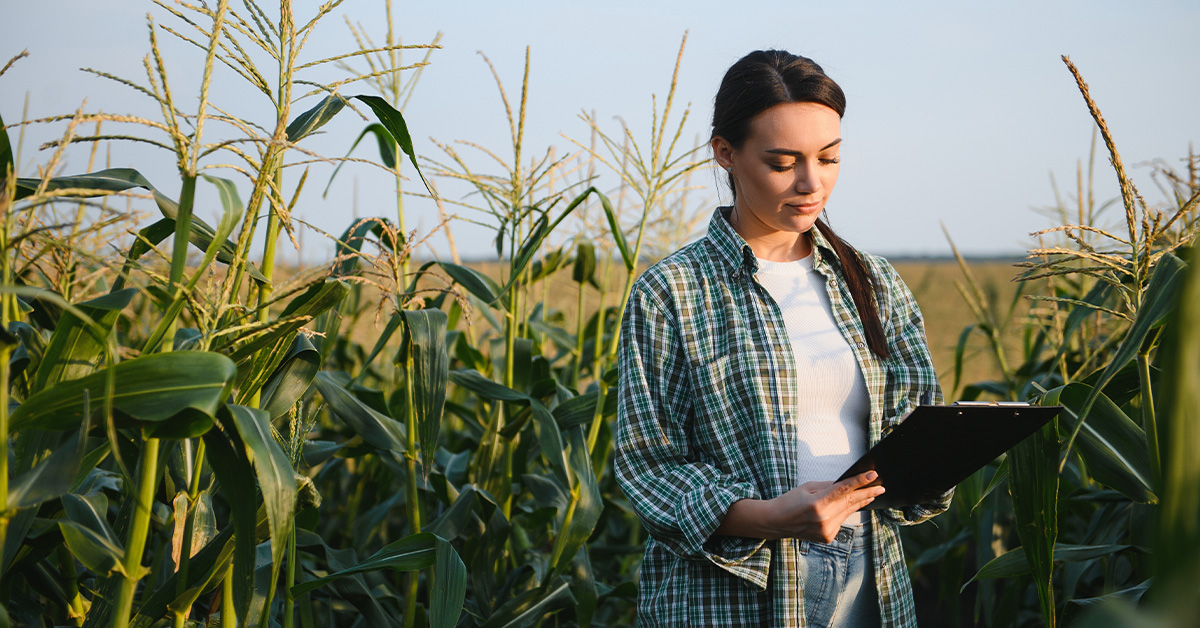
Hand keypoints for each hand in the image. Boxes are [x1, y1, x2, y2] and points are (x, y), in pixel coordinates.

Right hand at [766, 471, 883, 542]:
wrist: (776, 522)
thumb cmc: (789, 502)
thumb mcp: (807, 487)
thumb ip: (829, 486)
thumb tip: (847, 484)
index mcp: (817, 503)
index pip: (843, 490)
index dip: (860, 482)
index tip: (873, 475)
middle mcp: (823, 519)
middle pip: (850, 502)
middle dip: (867, 493)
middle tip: (881, 487)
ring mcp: (827, 530)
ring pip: (848, 512)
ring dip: (860, 502)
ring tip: (872, 494)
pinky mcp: (828, 537)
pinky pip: (842, 521)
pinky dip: (847, 512)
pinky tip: (852, 505)